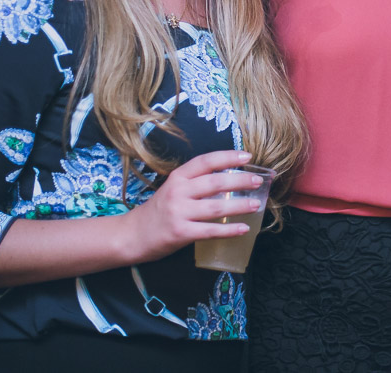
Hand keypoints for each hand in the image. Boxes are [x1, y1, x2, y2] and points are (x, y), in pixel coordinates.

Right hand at [120, 150, 262, 263]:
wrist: (132, 235)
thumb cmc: (158, 210)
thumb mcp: (173, 189)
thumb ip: (195, 183)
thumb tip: (230, 177)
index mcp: (178, 177)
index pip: (206, 161)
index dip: (228, 157)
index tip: (247, 155)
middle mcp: (178, 192)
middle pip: (215, 182)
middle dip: (240, 180)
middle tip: (258, 181)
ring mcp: (179, 213)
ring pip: (216, 208)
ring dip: (239, 206)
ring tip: (256, 204)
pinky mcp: (180, 233)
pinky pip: (210, 231)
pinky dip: (229, 230)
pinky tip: (243, 229)